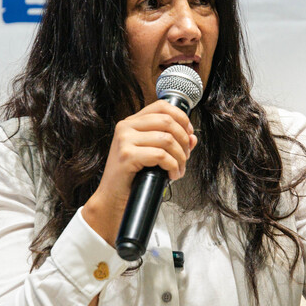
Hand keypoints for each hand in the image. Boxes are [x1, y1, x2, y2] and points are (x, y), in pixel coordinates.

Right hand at [81, 99, 196, 244]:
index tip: (189, 133)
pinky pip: (161, 156)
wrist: (112, 199)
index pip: (162, 106)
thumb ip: (172, 143)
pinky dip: (173, 166)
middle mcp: (126, 127)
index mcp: (131, 123)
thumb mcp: (153, 156)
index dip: (181, 117)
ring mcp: (124, 140)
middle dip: (184, 140)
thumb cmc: (132, 178)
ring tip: (179, 170)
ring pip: (167, 139)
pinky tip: (172, 175)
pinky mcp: (127, 156)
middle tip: (186, 156)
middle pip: (168, 121)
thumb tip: (193, 138)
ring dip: (180, 157)